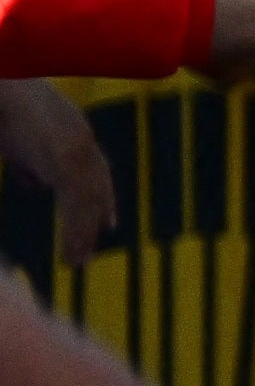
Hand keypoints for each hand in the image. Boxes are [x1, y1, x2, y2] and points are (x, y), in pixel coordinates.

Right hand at [0, 82, 109, 265]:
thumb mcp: (16, 137)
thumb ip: (28, 160)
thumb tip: (35, 184)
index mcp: (69, 127)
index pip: (94, 166)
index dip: (101, 193)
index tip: (108, 220)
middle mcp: (79, 135)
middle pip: (98, 181)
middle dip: (101, 209)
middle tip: (105, 234)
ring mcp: (75, 145)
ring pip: (89, 197)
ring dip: (84, 230)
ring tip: (77, 259)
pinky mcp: (64, 156)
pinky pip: (77, 200)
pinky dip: (76, 229)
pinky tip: (70, 251)